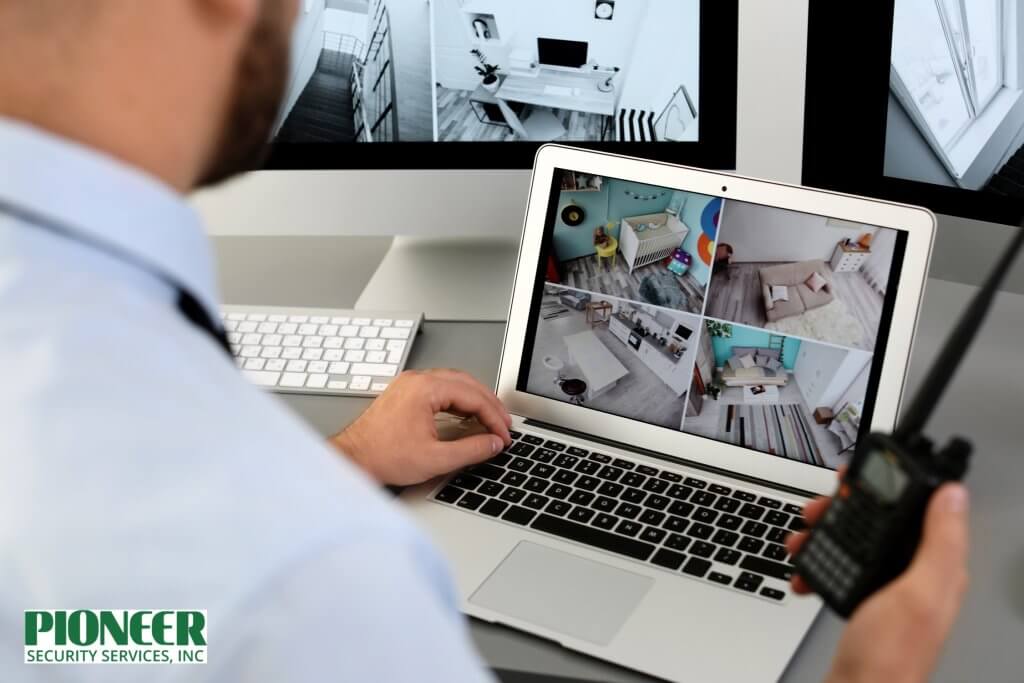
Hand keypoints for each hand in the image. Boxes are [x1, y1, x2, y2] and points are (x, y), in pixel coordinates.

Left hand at [330, 369, 512, 485]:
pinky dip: (458, 400)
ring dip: (475, 400)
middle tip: (504, 424)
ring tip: (490, 419)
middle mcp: (417, 380)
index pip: (474, 396)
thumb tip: (493, 444)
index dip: (494, 417)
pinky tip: (466, 415)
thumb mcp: (435, 459)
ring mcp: (410, 384)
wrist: (353, 459)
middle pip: (467, 383)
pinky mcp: (405, 393)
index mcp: (426, 389)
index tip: (503, 434)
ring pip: (454, 383)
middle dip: (490, 405)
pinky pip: (440, 388)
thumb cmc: (383, 456)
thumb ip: (471, 450)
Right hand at [787, 481, 968, 682]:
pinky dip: (816, 562)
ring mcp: (887, 589)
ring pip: (853, 539)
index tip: (862, 471)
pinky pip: (837, 565)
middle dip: (845, 507)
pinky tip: (805, 569)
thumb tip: (954, 495)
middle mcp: (914, 576)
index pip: (922, 509)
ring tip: (803, 537)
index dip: (893, 484)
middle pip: (880, 520)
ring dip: (823, 533)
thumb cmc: (888, 659)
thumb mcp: (919, 593)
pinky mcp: (863, 600)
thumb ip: (939, 543)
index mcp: (936, 569)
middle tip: (820, 507)